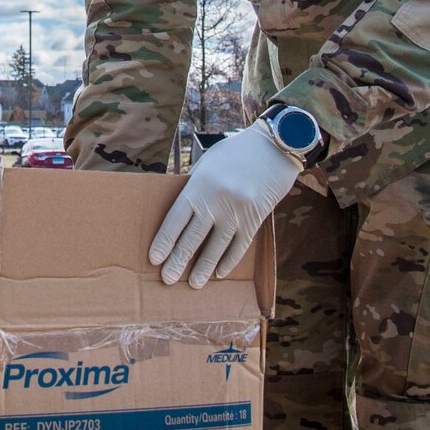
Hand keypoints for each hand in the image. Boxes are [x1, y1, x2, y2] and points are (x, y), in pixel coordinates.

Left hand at [149, 121, 301, 288]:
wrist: (273, 146)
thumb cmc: (236, 152)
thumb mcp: (208, 163)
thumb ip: (195, 186)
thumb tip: (182, 212)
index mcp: (198, 185)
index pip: (175, 219)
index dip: (164, 241)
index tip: (155, 259)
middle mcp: (215, 200)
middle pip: (192, 237)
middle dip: (178, 261)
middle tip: (168, 279)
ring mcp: (236, 210)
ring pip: (216, 247)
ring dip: (204, 268)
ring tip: (194, 283)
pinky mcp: (256, 217)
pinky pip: (240, 245)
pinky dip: (229, 261)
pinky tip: (219, 272)